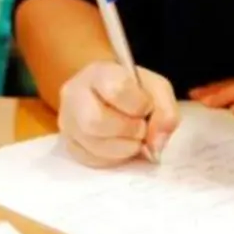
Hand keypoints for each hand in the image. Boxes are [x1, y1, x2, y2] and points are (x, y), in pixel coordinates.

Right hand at [58, 62, 177, 167]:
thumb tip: (156, 144)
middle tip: (141, 128)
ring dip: (124, 148)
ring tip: (134, 138)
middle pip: (96, 122)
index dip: (139, 105)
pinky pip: (92, 160)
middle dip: (129, 130)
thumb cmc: (135, 89)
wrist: (110, 94)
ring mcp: (68, 122)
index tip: (147, 107)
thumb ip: (165, 111)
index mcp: (98, 72)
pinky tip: (122, 146)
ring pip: (93, 145)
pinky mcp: (69, 144)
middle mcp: (75, 95)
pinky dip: (114, 158)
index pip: (117, 90)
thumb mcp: (157, 89)